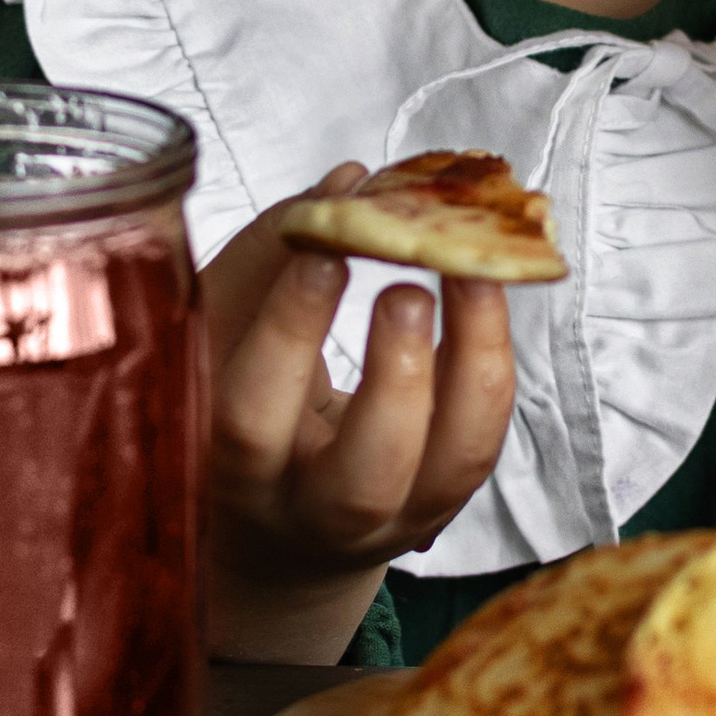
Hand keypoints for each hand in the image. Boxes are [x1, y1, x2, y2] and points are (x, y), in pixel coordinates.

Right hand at [200, 170, 516, 662]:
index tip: (324, 250)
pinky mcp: (446, 503)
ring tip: (475, 277)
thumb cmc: (240, 405)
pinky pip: (484, 441)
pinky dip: (493, 363)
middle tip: (408, 290)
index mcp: (232, 470)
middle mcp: (313, 513)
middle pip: (362, 479)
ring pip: (451, 469)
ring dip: (475, 365)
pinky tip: (484, 294)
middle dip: (397, 377)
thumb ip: (271, 256)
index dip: (291, 331)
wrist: (278, 532)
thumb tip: (348, 183)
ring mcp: (393, 519)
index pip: (253, 415)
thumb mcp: (222, 333)